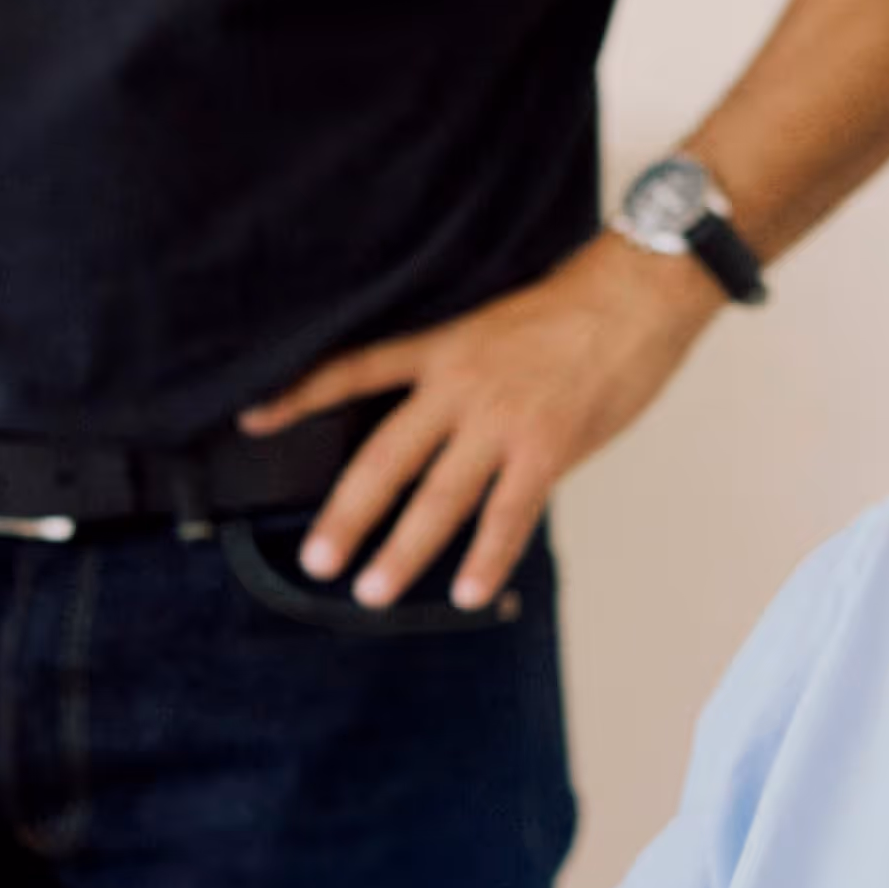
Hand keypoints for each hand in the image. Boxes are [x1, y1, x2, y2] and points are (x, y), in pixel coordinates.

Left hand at [240, 231, 718, 607]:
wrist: (637, 294)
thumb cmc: (575, 309)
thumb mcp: (496, 329)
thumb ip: (463, 379)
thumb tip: (444, 431)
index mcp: (442, 350)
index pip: (354, 370)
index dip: (300, 394)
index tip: (251, 419)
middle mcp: (460, 386)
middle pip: (386, 457)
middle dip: (347, 513)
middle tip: (317, 558)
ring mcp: (502, 420)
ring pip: (439, 496)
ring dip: (402, 549)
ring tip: (371, 592)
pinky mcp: (547, 447)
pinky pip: (508, 514)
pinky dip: (486, 558)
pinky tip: (466, 593)